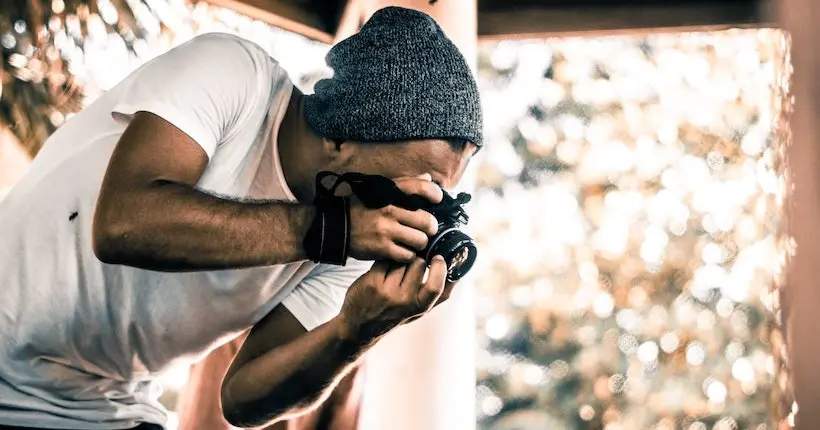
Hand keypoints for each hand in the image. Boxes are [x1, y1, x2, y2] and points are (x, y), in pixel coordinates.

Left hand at [338, 256, 454, 341]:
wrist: (359, 327)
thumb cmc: (395, 315)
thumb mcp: (420, 311)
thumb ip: (439, 295)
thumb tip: (460, 273)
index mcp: (420, 307)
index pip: (437, 286)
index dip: (439, 268)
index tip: (438, 258)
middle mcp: (405, 301)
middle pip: (419, 263)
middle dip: (416, 258)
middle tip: (411, 260)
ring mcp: (388, 292)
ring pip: (402, 259)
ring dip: (400, 258)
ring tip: (396, 266)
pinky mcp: (372, 283)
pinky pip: (385, 260)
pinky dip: (385, 260)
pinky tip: (383, 268)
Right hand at [347, 174, 442, 262]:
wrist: (335, 226)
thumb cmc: (361, 208)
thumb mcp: (380, 190)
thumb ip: (406, 184)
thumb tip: (428, 177)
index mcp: (391, 193)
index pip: (423, 188)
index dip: (436, 195)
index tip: (437, 202)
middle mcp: (390, 209)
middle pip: (428, 221)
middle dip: (429, 228)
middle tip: (424, 231)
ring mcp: (387, 230)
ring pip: (420, 240)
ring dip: (418, 244)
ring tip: (411, 242)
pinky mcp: (382, 248)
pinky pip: (407, 255)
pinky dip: (407, 256)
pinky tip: (401, 251)